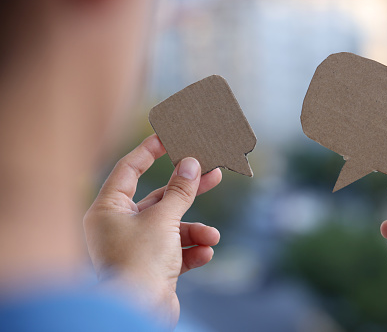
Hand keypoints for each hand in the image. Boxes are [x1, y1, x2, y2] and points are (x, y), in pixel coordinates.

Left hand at [84, 134, 221, 328]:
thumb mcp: (163, 219)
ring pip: (172, 227)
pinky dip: (191, 251)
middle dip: (188, 190)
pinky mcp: (152, 266)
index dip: (150, 150)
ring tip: (211, 237)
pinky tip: (204, 254)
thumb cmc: (141, 262)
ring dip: (194, 231)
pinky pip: (175, 251)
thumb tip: (191, 163)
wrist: (139, 314)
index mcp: (109, 209)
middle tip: (213, 172)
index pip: (129, 169)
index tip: (170, 137)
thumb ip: (179, 190)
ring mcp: (136, 247)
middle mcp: (119, 226)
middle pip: (159, 198)